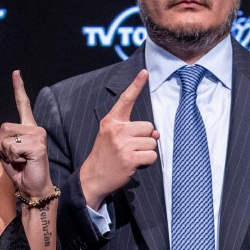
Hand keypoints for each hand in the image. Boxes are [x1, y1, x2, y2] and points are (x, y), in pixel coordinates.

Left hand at [0, 71, 54, 198]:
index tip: (16, 72)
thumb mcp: (4, 155)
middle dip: (1, 145)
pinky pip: (12, 148)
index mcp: (28, 128)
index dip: (18, 88)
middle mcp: (35, 129)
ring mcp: (38, 136)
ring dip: (6, 153)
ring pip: (5, 138)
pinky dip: (12, 158)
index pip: (23, 105)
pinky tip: (24, 163)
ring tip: (20, 161)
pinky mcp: (38, 146)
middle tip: (14, 158)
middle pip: (3, 127)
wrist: (33, 188)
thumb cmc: (21, 172)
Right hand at [78, 69, 158, 208]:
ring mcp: (123, 144)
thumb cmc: (105, 157)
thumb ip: (133, 131)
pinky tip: (135, 165)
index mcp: (111, 121)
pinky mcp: (129, 158)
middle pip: (149, 126)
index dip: (136, 85)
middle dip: (145, 138)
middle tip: (131, 148)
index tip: (145, 72)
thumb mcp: (112, 137)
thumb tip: (157, 133)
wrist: (92, 178)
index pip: (126, 100)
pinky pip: (152, 155)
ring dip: (146, 151)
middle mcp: (117, 130)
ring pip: (152, 141)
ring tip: (132, 157)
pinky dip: (147, 162)